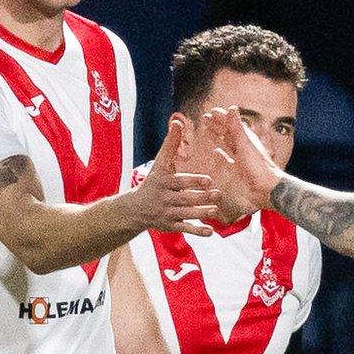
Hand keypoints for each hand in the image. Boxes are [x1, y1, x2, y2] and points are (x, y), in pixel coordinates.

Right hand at [127, 120, 219, 235]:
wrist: (136, 208)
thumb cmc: (154, 181)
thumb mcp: (160, 163)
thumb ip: (171, 144)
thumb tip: (177, 121)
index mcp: (163, 182)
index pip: (179, 181)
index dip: (193, 181)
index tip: (208, 179)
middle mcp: (165, 198)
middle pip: (184, 199)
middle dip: (201, 197)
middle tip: (217, 194)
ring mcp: (167, 213)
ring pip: (186, 214)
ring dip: (201, 213)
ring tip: (215, 210)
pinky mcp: (170, 226)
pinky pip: (184, 229)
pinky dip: (197, 231)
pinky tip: (210, 232)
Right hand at [203, 106, 283, 210]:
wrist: (266, 188)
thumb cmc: (258, 166)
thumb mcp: (245, 144)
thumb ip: (237, 127)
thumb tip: (232, 108)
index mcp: (246, 138)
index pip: (232, 123)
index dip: (222, 117)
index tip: (212, 111)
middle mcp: (243, 146)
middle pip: (227, 132)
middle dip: (216, 125)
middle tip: (205, 118)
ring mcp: (240, 157)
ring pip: (226, 143)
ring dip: (216, 136)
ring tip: (206, 130)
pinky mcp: (237, 169)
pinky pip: (226, 158)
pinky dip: (220, 154)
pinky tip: (215, 152)